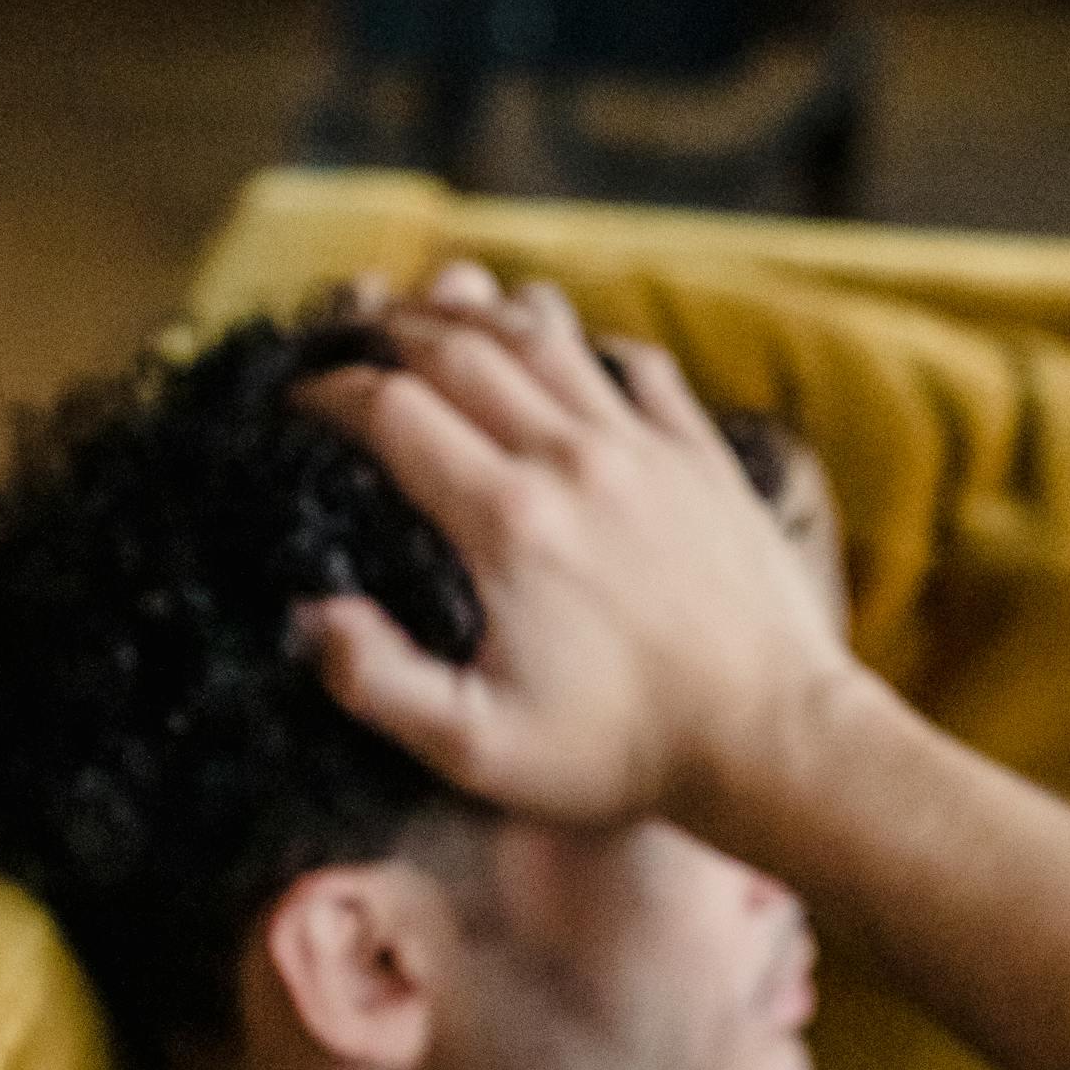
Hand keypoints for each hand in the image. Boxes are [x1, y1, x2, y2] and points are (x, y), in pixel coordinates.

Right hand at [297, 270, 859, 833]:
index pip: (390, 410)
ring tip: (436, 314)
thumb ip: (378, 681)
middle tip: (349, 335)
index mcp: (505, 522)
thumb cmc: (619, 756)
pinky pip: (633, 363)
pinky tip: (563, 355)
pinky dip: (583, 344)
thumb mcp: (476, 748)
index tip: (299, 399)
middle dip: (387, 329)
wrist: (771, 741)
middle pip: (457, 347)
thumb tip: (309, 616)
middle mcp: (570, 458)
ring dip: (477, 313)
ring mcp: (643, 446)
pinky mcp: (699, 455)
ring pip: (542, 334)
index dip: (328, 391)